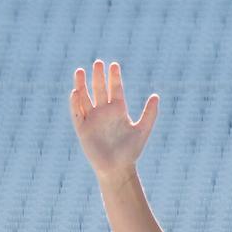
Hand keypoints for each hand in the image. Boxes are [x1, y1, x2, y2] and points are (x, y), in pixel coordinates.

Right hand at [70, 59, 159, 178]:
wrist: (118, 169)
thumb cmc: (131, 151)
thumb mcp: (142, 130)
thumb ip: (150, 113)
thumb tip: (156, 95)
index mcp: (118, 110)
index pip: (115, 89)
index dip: (114, 77)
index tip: (114, 65)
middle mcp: (104, 112)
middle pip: (99, 89)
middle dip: (98, 76)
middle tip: (98, 62)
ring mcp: (92, 119)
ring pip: (84, 98)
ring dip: (81, 85)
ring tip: (79, 71)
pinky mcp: (83, 129)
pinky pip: (77, 113)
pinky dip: (75, 103)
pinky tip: (75, 92)